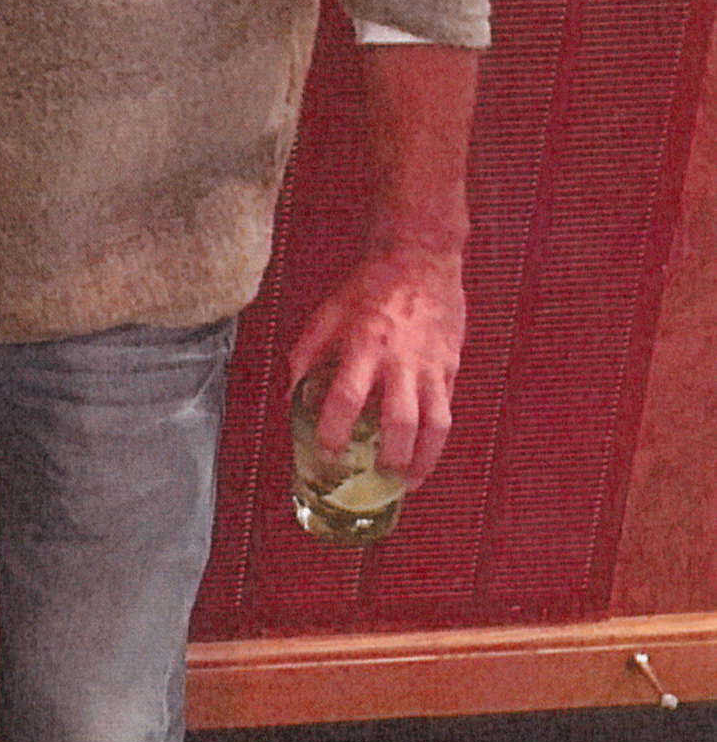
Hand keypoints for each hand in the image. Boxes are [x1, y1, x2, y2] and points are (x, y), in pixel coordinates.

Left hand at [286, 242, 465, 487]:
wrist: (420, 258)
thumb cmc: (369, 287)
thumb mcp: (326, 314)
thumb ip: (305, 356)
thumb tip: (291, 397)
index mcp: (363, 344)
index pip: (346, 397)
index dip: (334, 430)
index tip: (326, 453)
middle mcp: (400, 359)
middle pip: (399, 421)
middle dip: (388, 458)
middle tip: (374, 477)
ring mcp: (430, 366)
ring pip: (435, 425)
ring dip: (422, 460)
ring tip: (407, 482)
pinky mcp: (450, 367)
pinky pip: (448, 412)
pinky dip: (436, 441)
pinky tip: (423, 456)